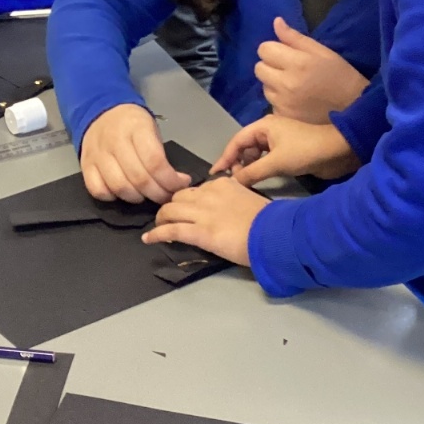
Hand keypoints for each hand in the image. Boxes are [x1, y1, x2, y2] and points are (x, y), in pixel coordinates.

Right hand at [80, 103, 191, 203]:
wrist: (102, 113)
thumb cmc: (132, 125)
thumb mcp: (151, 130)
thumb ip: (161, 155)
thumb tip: (177, 182)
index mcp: (136, 128)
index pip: (155, 162)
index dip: (170, 180)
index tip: (179, 185)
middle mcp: (115, 141)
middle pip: (139, 178)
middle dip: (157, 193)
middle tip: (166, 196)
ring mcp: (97, 154)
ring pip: (119, 187)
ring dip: (137, 198)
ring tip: (146, 195)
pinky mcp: (86, 165)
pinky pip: (98, 190)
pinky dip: (113, 197)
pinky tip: (123, 193)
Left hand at [142, 176, 269, 265]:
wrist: (274, 234)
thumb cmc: (268, 221)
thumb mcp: (249, 200)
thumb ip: (234, 199)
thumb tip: (227, 209)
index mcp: (223, 184)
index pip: (197, 188)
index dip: (188, 199)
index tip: (187, 208)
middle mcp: (208, 194)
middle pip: (179, 196)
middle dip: (171, 206)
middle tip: (168, 216)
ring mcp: (202, 213)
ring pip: (170, 210)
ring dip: (160, 218)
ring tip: (157, 226)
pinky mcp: (199, 232)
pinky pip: (170, 231)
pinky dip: (157, 234)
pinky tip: (149, 239)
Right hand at [213, 115, 358, 186]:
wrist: (338, 151)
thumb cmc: (305, 151)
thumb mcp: (276, 162)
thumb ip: (252, 172)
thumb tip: (233, 182)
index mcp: (263, 126)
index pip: (236, 141)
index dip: (224, 157)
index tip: (215, 173)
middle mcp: (268, 131)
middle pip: (244, 147)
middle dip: (237, 163)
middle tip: (233, 181)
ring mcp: (278, 142)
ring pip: (255, 155)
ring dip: (248, 167)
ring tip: (244, 183)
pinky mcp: (286, 152)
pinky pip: (266, 160)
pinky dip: (259, 169)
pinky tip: (257, 180)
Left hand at [256, 17, 368, 122]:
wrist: (353, 108)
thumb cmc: (340, 75)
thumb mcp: (322, 51)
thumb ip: (295, 38)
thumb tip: (276, 22)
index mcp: (297, 63)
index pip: (264, 49)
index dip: (273, 48)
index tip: (284, 53)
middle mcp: (285, 84)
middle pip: (259, 68)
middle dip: (270, 65)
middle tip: (287, 68)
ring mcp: (283, 103)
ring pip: (264, 86)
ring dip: (274, 83)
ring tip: (293, 85)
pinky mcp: (284, 117)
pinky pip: (271, 103)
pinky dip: (280, 100)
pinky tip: (295, 100)